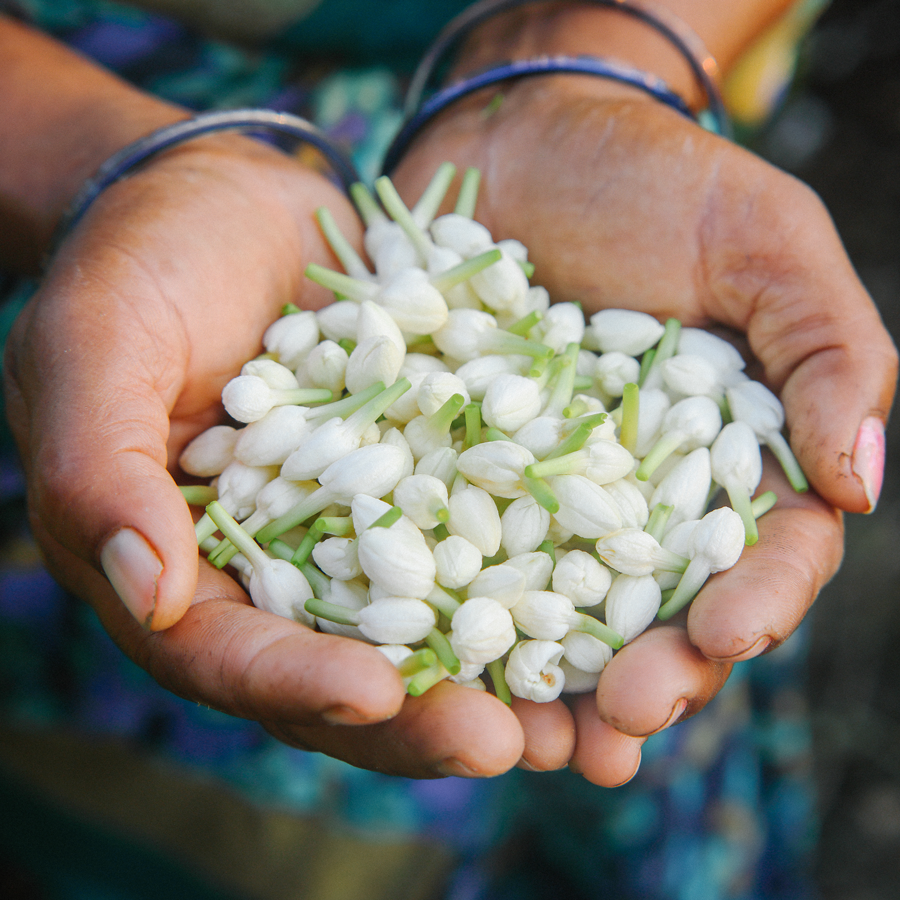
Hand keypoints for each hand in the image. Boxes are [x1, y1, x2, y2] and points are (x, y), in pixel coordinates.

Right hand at [3, 132, 579, 778]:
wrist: (229, 199)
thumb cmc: (143, 264)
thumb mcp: (98, 347)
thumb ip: (104, 469)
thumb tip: (150, 593)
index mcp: (188, 565)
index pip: (237, 652)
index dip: (302, 684)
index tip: (377, 698)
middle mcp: (286, 565)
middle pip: (351, 664)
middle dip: (428, 713)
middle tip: (512, 744)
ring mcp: (366, 523)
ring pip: (435, 619)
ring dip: (505, 673)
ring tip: (583, 718)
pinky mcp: (430, 471)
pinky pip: (489, 528)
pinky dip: (544, 566)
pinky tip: (608, 590)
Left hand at [390, 77, 895, 782]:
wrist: (527, 141)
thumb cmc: (657, 180)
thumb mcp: (767, 244)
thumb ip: (831, 354)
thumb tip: (859, 484)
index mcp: (728, 456)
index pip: (760, 553)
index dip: (751, 604)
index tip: (720, 639)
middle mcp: (638, 491)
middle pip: (656, 604)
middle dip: (649, 671)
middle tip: (621, 726)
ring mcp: (546, 487)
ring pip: (559, 603)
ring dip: (554, 678)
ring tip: (540, 739)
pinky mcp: (462, 467)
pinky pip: (458, 547)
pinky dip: (456, 606)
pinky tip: (443, 659)